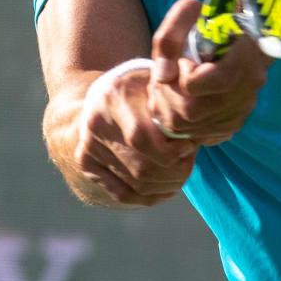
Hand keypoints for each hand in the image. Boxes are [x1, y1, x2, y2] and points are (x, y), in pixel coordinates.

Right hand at [75, 66, 197, 206]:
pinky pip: (122, 194)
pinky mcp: (85, 164)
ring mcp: (88, 146)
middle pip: (141, 166)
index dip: (171, 151)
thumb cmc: (141, 88)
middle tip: (189, 163)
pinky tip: (165, 189)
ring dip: (166, 186)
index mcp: (114, 97)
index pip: (142, 138)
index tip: (190, 146)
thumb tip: (195, 131)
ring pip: (135, 184)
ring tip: (181, 173)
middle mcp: (96, 123)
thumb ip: (173, 102)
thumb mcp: (156, 83)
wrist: (103, 96)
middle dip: (174, 171)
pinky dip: (149, 197)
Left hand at [148, 0, 271, 144]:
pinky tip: (181, 100)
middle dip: (167, 94)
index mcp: (243, 58)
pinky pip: (197, 135)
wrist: (235, 37)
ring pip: (189, 127)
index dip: (182, 76)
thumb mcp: (187, 14)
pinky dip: (181, 121)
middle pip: (191, 110)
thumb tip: (163, 76)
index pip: (199, 84)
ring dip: (168, 108)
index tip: (183, 61)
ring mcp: (241, 111)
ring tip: (169, 87)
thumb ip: (169, 38)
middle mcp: (247, 90)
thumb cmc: (209, 22)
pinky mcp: (233, 124)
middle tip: (166, 77)